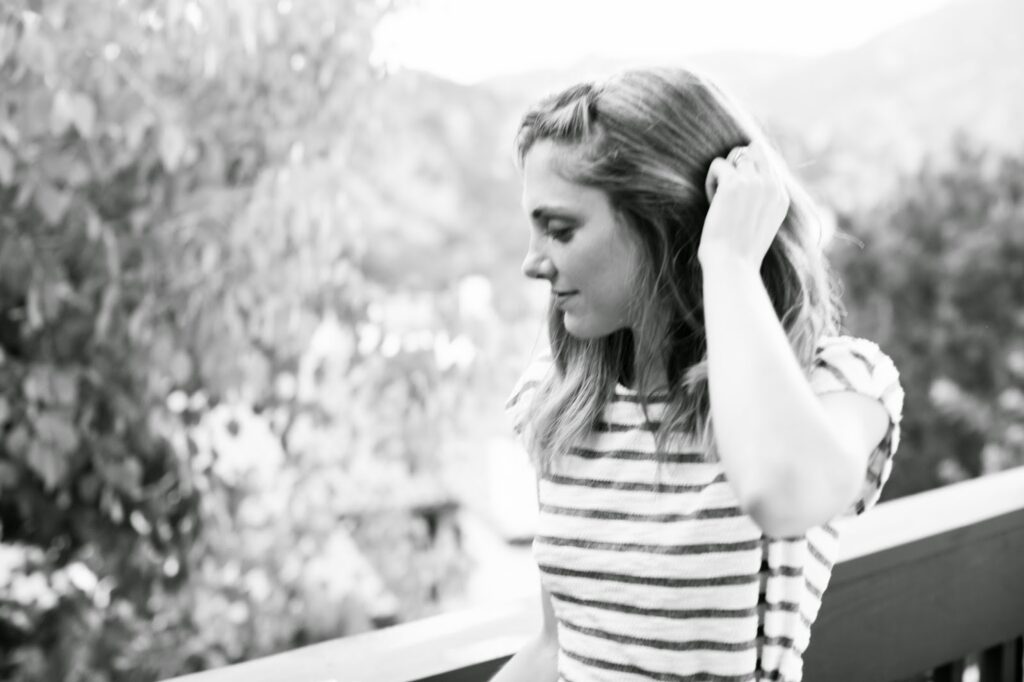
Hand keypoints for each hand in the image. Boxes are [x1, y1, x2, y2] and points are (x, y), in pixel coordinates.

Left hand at [698, 142, 789, 269]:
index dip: (748, 169)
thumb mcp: (763, 224)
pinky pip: (718, 164)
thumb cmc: (740, 252)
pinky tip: (711, 201)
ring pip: (736, 155)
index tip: (736, 191)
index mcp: (781, 197)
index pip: (768, 161)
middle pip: (754, 151)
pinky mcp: (734, 185)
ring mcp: (754, 183)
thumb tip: (749, 179)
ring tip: (718, 197)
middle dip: (737, 164)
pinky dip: (710, 180)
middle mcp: (772, 186)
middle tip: (726, 191)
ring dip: (723, 173)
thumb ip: (763, 200)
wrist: (732, 265)